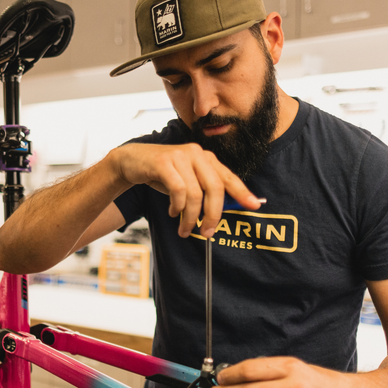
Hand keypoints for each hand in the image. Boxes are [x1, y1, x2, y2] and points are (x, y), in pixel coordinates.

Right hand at [110, 143, 260, 237]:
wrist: (132, 161)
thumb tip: (225, 211)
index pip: (229, 177)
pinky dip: (177, 207)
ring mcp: (181, 156)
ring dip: (191, 217)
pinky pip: (178, 190)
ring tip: (185, 228)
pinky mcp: (164, 162)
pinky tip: (172, 212)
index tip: (254, 206)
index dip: (243, 192)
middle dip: (213, 215)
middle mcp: (197, 154)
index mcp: (206, 158)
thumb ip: (205, 191)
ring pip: (195, 194)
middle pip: (215, 188)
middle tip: (208, 233)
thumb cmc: (163, 174)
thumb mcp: (188, 181)